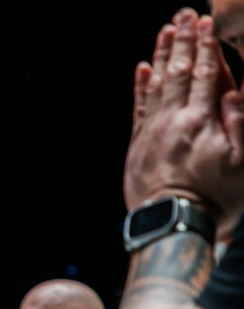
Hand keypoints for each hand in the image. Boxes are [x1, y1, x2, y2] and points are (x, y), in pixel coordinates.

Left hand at [124, 9, 243, 237]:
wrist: (171, 224)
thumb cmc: (215, 199)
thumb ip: (241, 125)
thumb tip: (234, 91)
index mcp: (203, 122)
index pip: (205, 75)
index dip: (207, 48)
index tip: (208, 24)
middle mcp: (174, 120)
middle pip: (179, 72)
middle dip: (183, 41)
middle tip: (185, 15)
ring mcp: (152, 131)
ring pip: (156, 85)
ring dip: (161, 55)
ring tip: (166, 30)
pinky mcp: (137, 145)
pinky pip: (138, 108)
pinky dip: (140, 86)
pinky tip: (142, 68)